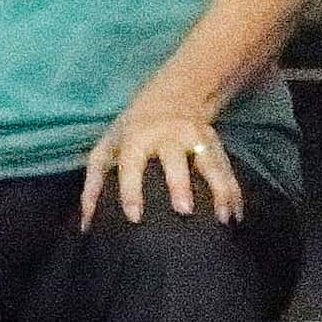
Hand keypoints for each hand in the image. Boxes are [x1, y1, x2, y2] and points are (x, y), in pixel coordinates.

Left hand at [82, 100, 240, 226]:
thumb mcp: (106, 149)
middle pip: (174, 159)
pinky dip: (234, 192)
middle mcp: (168, 135)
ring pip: (209, 163)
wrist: (172, 97)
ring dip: (218, 190)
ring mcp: (196, 137)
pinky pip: (227, 170)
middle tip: (183, 210)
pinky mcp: (217, 143)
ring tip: (222, 218)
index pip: (132, 164)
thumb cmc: (132, 131)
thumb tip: (85, 225)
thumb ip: (93, 185)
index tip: (134, 217)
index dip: (131, 190)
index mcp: (137, 136)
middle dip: (179, 184)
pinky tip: (236, 215)